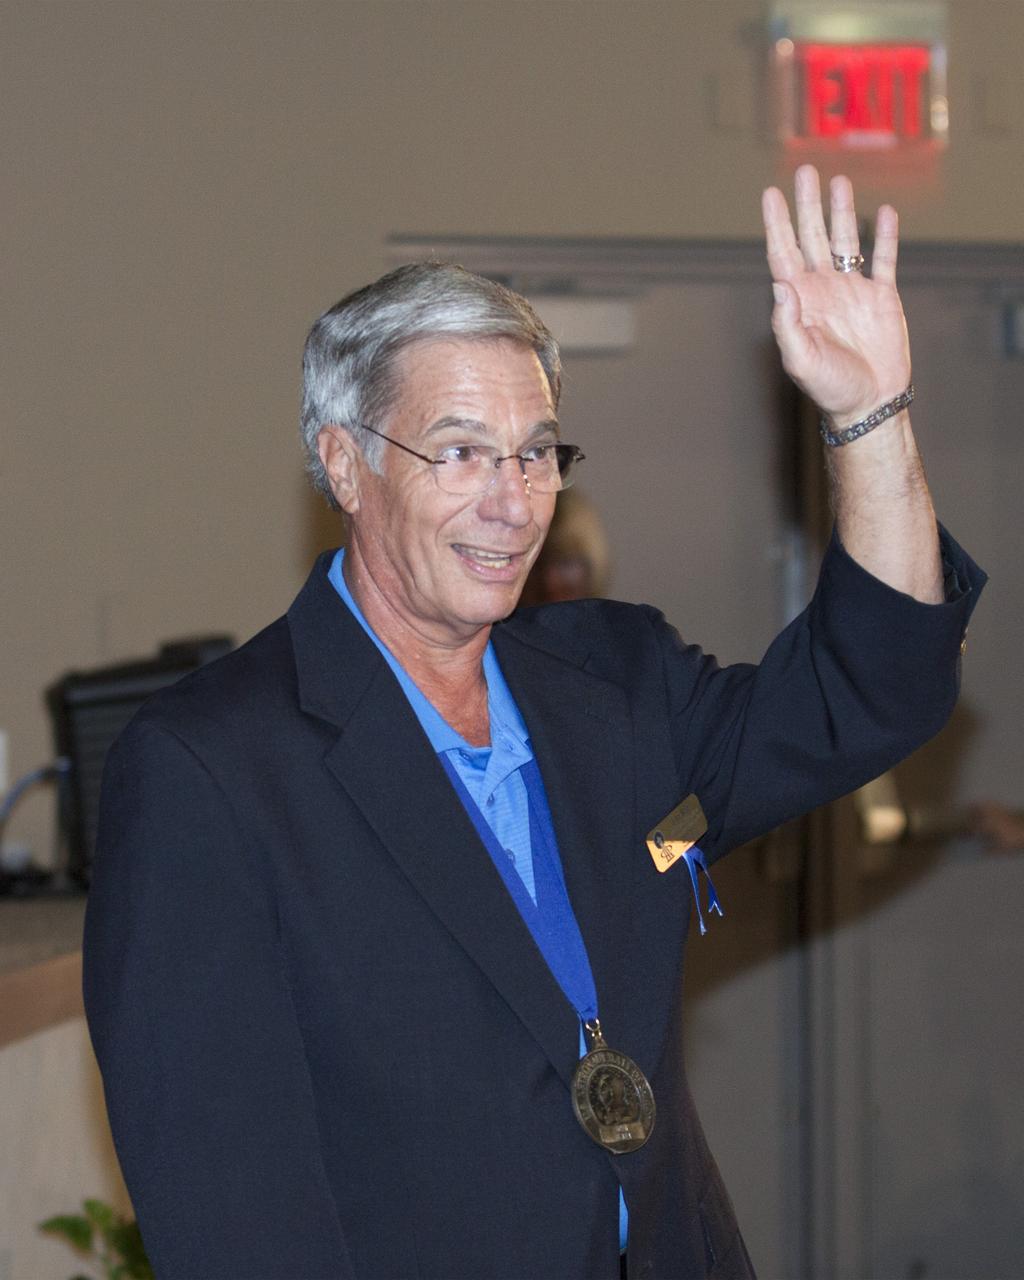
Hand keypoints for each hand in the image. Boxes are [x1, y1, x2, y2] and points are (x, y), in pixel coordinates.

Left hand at [762, 165, 910, 427]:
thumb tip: (780, 284)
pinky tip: (884, 213)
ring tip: (838, 181)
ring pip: (845, 241)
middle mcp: (823, 290)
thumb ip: (787, 324)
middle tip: (804, 171)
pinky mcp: (882, 298)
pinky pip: (884, 260)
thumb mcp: (801, 360)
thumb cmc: (829, 388)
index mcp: (800, 302)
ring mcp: (852, 291)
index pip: (784, 253)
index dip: (777, 224)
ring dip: (841, 212)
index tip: (770, 194)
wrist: (869, 404)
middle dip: (808, 206)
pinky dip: (885, 237)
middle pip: (812, 237)